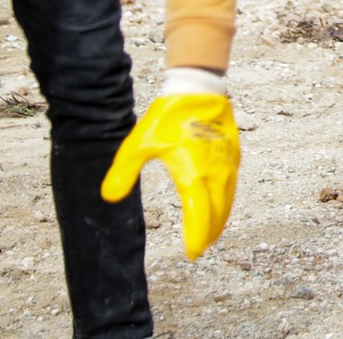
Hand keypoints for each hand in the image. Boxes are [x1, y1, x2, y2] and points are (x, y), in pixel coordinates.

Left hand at [101, 93, 240, 259]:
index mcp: (194, 174)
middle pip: (218, 212)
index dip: (197, 237)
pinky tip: (220, 201)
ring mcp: (228, 163)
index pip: (200, 216)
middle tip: (200, 249)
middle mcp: (216, 172)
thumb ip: (123, 172)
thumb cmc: (168, 115)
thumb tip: (108, 198)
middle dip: (210, 233)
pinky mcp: (233, 153)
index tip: (192, 254)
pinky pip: (232, 184)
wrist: (198, 87)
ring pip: (229, 199)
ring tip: (211, 232)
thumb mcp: (138, 144)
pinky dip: (227, 199)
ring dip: (221, 218)